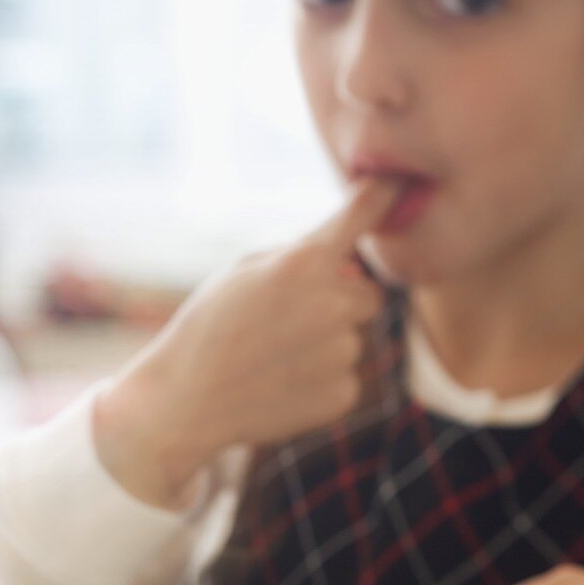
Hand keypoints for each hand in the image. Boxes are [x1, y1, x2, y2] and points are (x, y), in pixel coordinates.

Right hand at [93, 177, 401, 508]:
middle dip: (342, 300)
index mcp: (304, 261)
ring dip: (326, 343)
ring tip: (274, 356)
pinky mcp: (342, 393)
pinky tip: (281, 383)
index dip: (380, 197)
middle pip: (370, 294)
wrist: (187, 401)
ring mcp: (341, 353)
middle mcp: (333, 304)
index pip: (361, 214)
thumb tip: (350, 266)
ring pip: (353, 338)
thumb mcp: (245, 271)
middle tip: (292, 318)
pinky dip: (321, 380)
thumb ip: (300, 257)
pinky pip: (345, 377)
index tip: (396, 183)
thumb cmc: (209, 327)